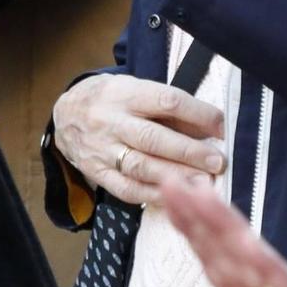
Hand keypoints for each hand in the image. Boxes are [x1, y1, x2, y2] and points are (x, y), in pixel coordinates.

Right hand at [51, 72, 226, 204]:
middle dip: (189, 152)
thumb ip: (170, 109)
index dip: (198, 114)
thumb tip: (211, 127)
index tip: (221, 127)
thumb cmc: (111, 99)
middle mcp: (111, 121)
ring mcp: (102, 149)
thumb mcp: (135, 90)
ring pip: (141, 166)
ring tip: (203, 183)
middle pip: (153, 138)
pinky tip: (175, 197)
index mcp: (125, 94)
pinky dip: (152, 195)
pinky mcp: (97, 172)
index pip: (166, 102)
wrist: (64, 113)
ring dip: (175, 176)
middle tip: (217, 162)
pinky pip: (126, 189)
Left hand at [162, 179, 286, 286]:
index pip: (218, 264)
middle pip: (230, 254)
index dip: (192, 232)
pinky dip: (269, 270)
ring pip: (255, 262)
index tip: (166, 198)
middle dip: (200, 218)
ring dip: (228, 229)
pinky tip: (248, 246)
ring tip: (201, 198)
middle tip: (171, 180)